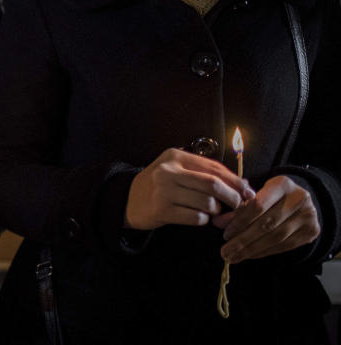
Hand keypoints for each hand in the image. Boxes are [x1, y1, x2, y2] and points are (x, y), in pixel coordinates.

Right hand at [125, 148, 252, 229]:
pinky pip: (196, 217)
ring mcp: (163, 191)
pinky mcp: (162, 210)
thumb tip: (242, 183)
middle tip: (239, 205)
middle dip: (232, 197)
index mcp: (175, 156)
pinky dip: (204, 220)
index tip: (248, 191)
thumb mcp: (177, 169)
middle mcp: (168, 171)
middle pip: (213, 184)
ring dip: (217, 211)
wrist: (128, 200)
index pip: (214, 167)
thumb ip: (205, 172)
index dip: (235, 180)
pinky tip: (199, 217)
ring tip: (214, 212)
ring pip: (207, 203)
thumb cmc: (159, 185)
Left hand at [214, 175, 319, 263]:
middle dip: (243, 240)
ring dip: (252, 250)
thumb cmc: (272, 196)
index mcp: (282, 184)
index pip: (258, 205)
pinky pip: (285, 246)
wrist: (300, 200)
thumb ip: (238, 207)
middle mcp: (299, 199)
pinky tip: (250, 255)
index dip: (240, 221)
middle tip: (226, 251)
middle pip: (267, 224)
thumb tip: (218, 223)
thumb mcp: (256, 194)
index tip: (224, 234)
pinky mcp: (312, 231)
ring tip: (234, 256)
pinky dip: (265, 252)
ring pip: (276, 237)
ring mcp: (308, 216)